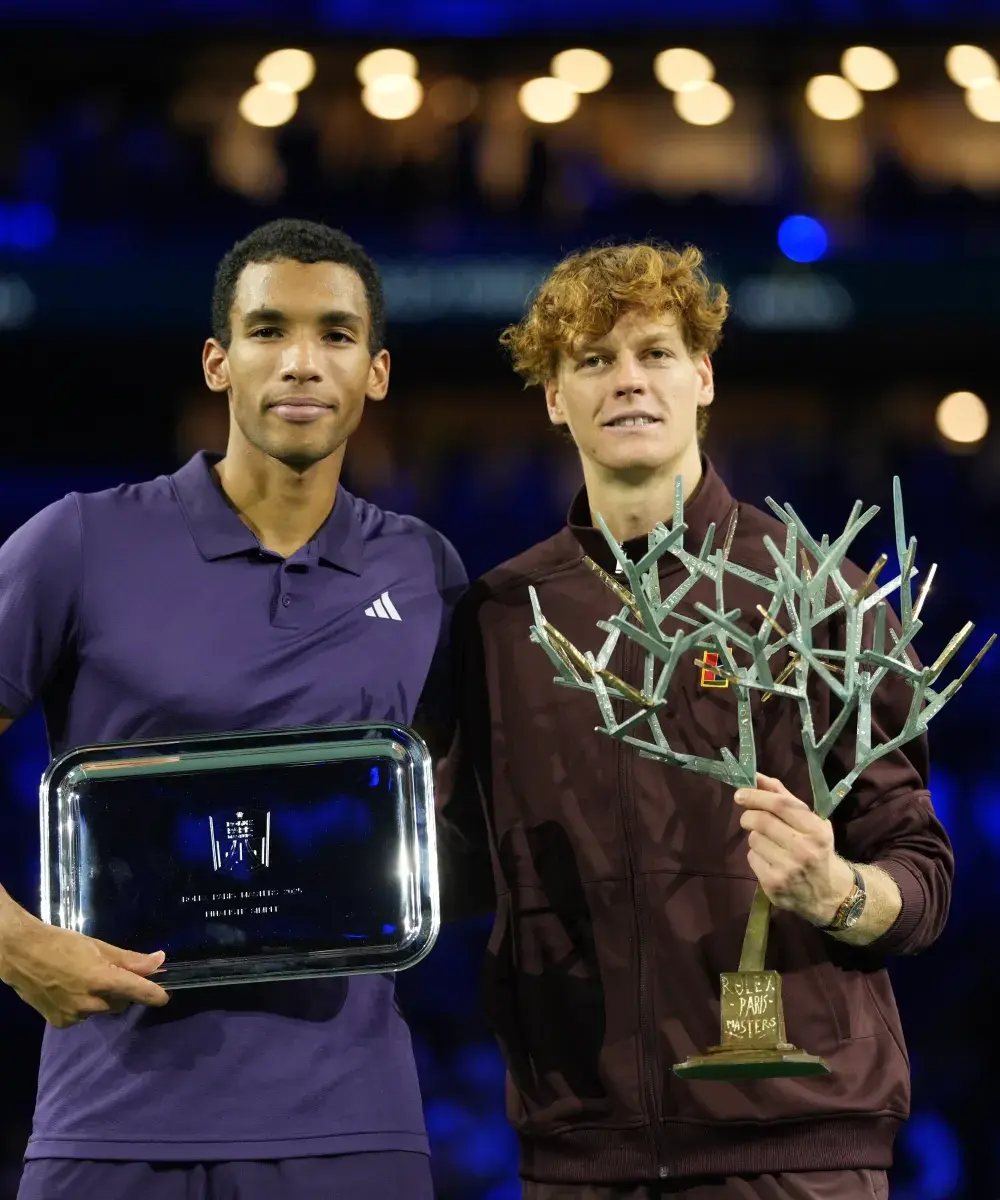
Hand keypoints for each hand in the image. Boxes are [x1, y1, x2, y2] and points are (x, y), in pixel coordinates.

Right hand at [0, 908, 168, 1028]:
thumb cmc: (62, 944)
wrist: (21, 954)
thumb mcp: (99, 946)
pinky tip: (70, 990)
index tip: (164, 998)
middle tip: (109, 973)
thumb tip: (159, 961)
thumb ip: (130, 959)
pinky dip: (83, 1006)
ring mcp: (74, 1016)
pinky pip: (83, 1016)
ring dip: (102, 998)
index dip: (154, 995)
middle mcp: (90, 1003)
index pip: (137, 991)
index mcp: (102, 980)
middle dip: (121, 990)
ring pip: (102, 1010)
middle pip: (120, 1002)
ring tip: (84, 979)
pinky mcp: (61, 1023)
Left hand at [734, 773, 854, 926]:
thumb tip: (756, 776)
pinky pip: (751, 858)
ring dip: (754, 837)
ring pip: (754, 840)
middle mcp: (805, 849)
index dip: (756, 796)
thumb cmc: (817, 849)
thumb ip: (784, 797)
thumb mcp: (810, 822)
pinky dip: (755, 855)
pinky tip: (769, 861)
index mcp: (817, 830)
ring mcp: (789, 868)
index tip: (740, 794)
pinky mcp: (774, 884)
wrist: (829, 894)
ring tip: (768, 844)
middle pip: (762, 821)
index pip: (780, 804)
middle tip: (748, 818)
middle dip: (748, 816)